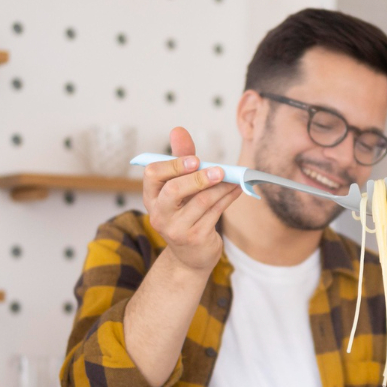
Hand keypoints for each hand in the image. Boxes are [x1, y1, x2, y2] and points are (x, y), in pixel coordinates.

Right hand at [142, 127, 241, 272]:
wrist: (190, 256)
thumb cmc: (184, 213)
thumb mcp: (179, 187)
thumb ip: (180, 158)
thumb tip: (178, 129)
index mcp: (151, 197)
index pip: (152, 175)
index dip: (174, 165)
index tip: (194, 159)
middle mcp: (159, 214)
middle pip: (174, 189)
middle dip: (198, 177)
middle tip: (219, 170)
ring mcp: (176, 229)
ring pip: (201, 200)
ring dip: (221, 186)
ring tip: (234, 177)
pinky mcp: (195, 238)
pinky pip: (215, 212)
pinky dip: (228, 197)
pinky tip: (236, 189)